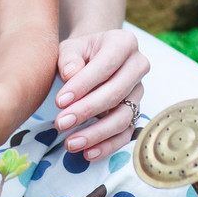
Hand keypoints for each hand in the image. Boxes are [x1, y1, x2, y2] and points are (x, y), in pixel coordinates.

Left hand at [54, 29, 149, 160]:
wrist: (92, 58)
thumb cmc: (80, 53)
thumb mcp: (70, 47)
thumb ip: (69, 58)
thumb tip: (70, 74)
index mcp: (124, 43)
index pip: (106, 66)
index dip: (83, 85)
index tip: (59, 101)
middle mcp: (138, 66)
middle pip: (116, 93)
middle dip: (86, 111)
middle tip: (61, 123)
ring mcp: (138, 92)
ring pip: (122, 117)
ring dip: (96, 133)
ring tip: (70, 143)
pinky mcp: (135, 113)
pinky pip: (125, 134)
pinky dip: (107, 146)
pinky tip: (87, 153)